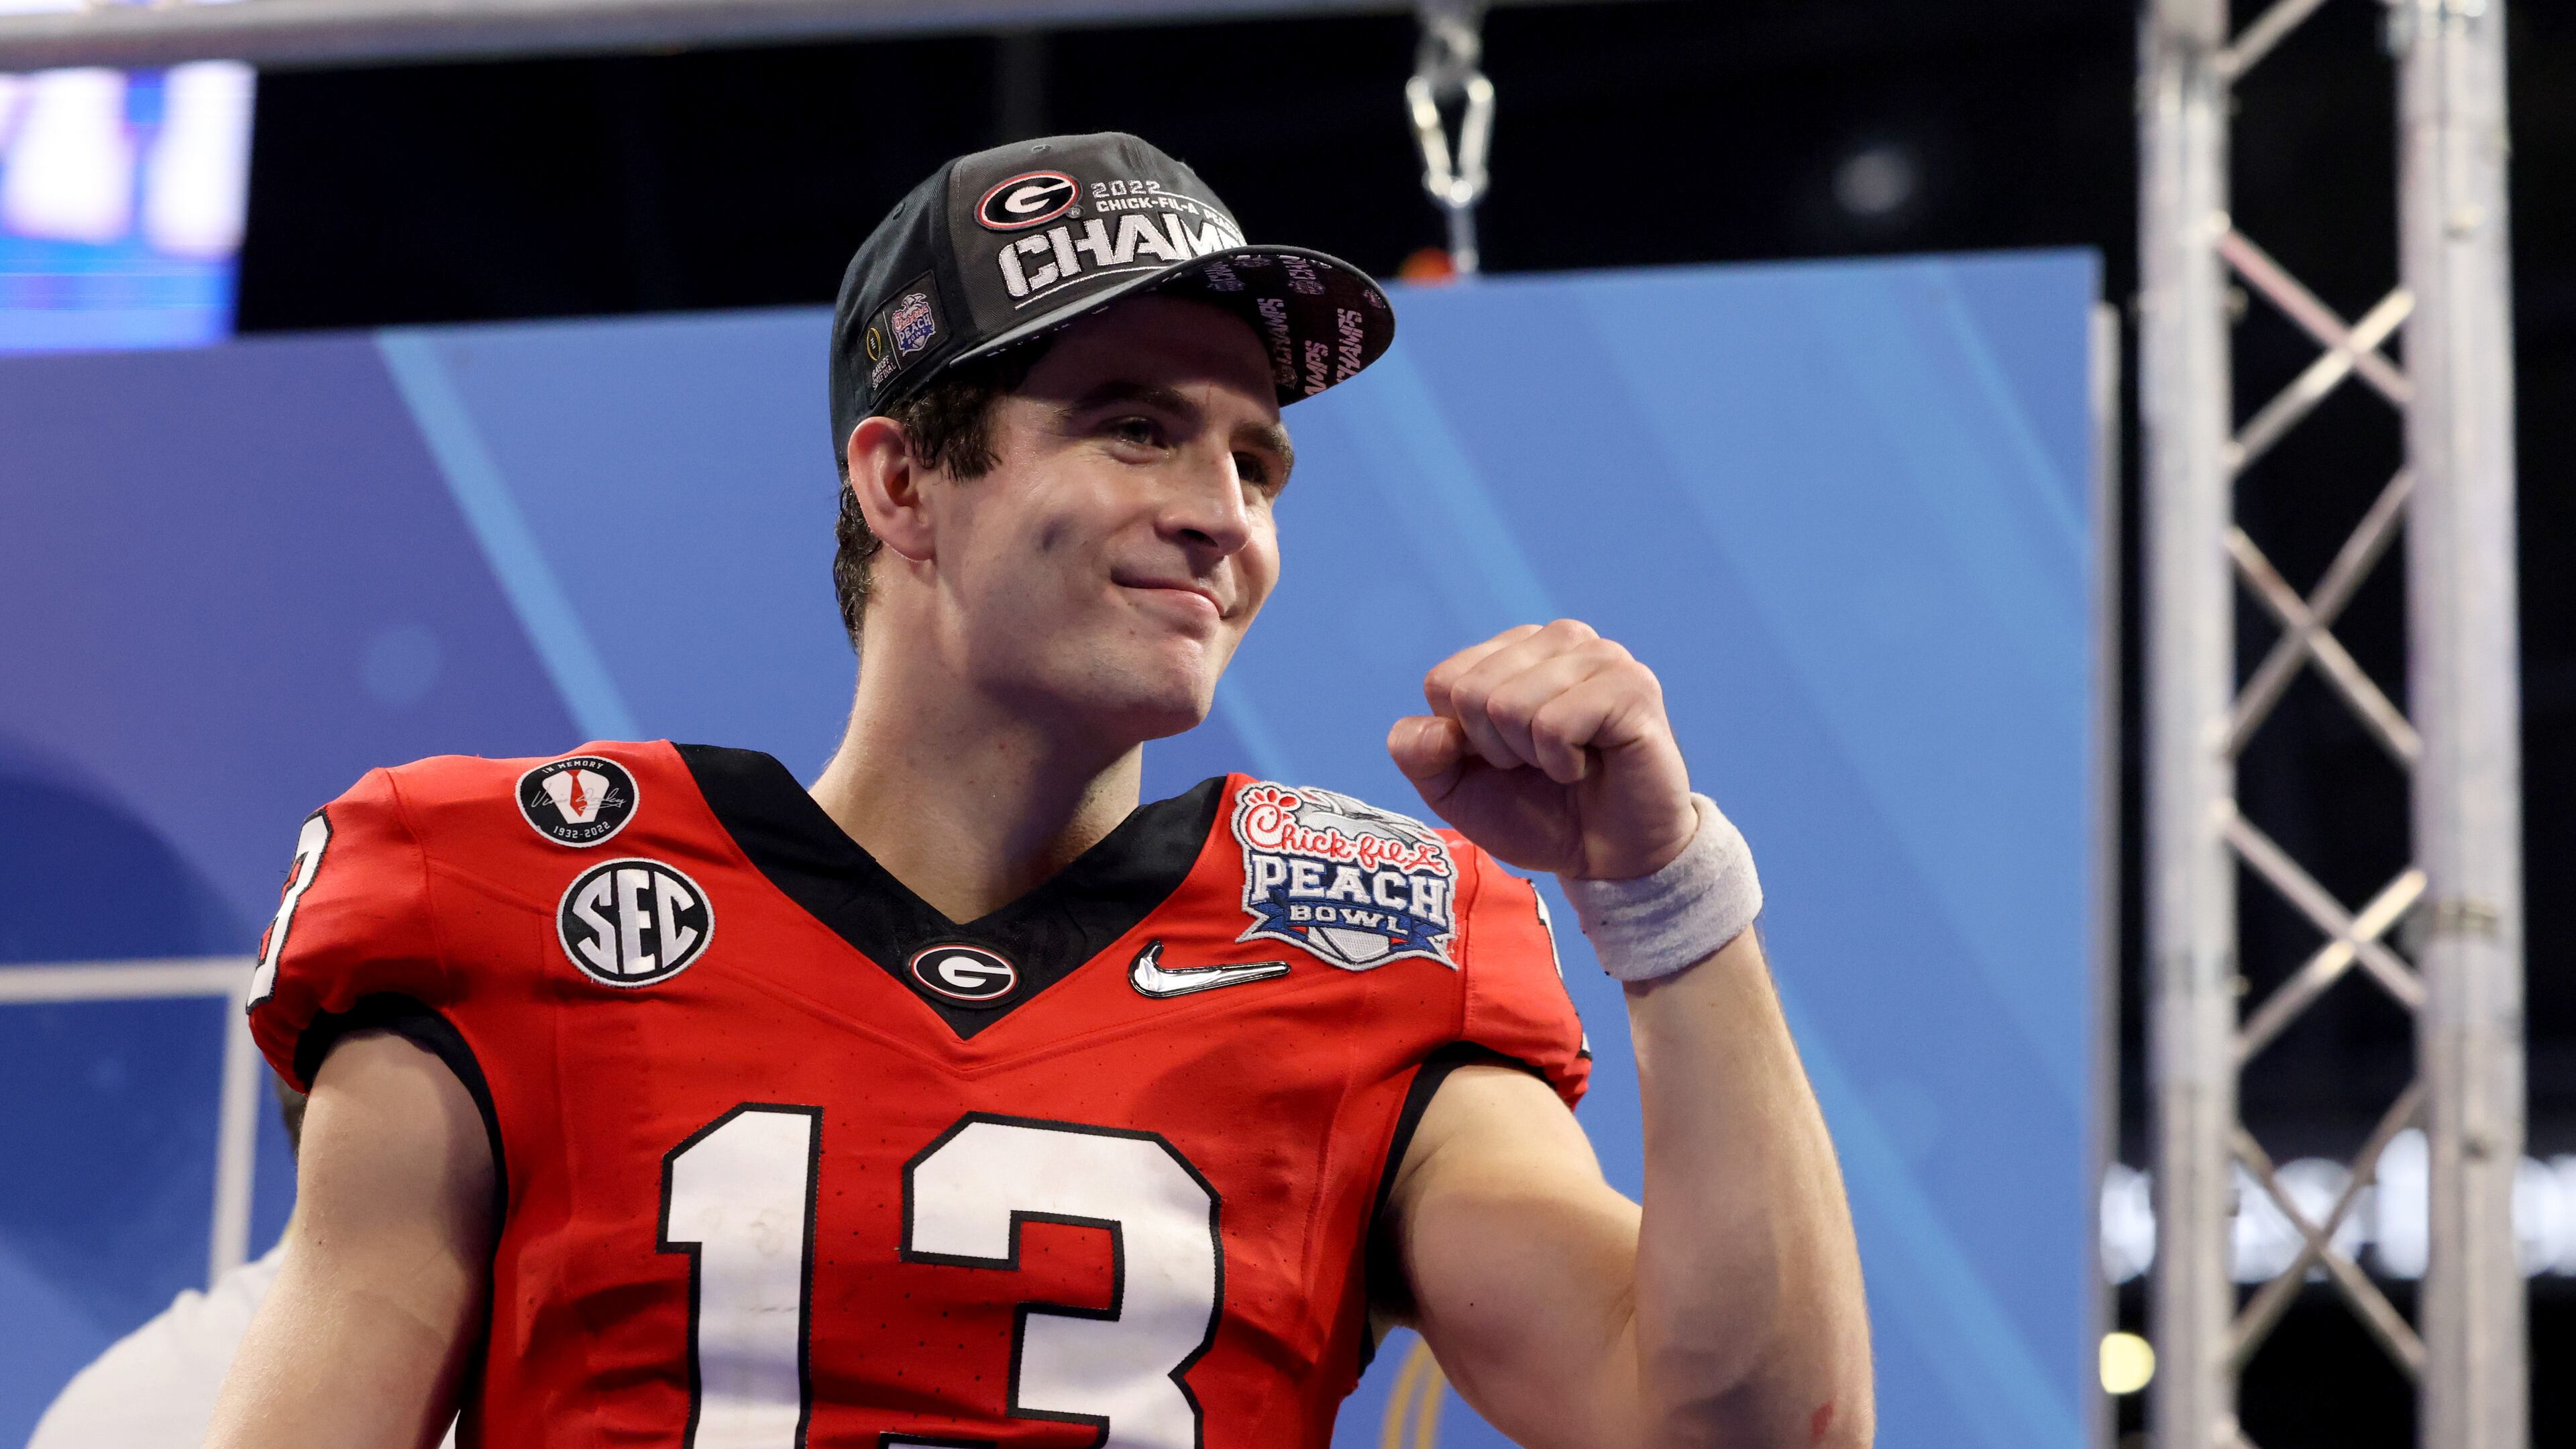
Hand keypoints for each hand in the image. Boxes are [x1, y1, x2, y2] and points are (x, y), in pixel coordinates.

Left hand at [1387, 620, 1696, 879]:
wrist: (1607, 860)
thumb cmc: (1536, 815)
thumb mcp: (1454, 789)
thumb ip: (1417, 753)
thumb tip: (1439, 730)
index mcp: (1516, 649)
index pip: (1444, 682)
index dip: (1464, 740)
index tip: (1506, 759)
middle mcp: (1560, 639)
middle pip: (1472, 692)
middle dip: (1497, 750)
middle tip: (1540, 765)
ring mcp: (1600, 657)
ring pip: (1510, 705)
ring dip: (1531, 757)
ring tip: (1567, 763)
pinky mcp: (1632, 687)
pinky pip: (1555, 724)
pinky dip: (1562, 763)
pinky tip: (1589, 765)